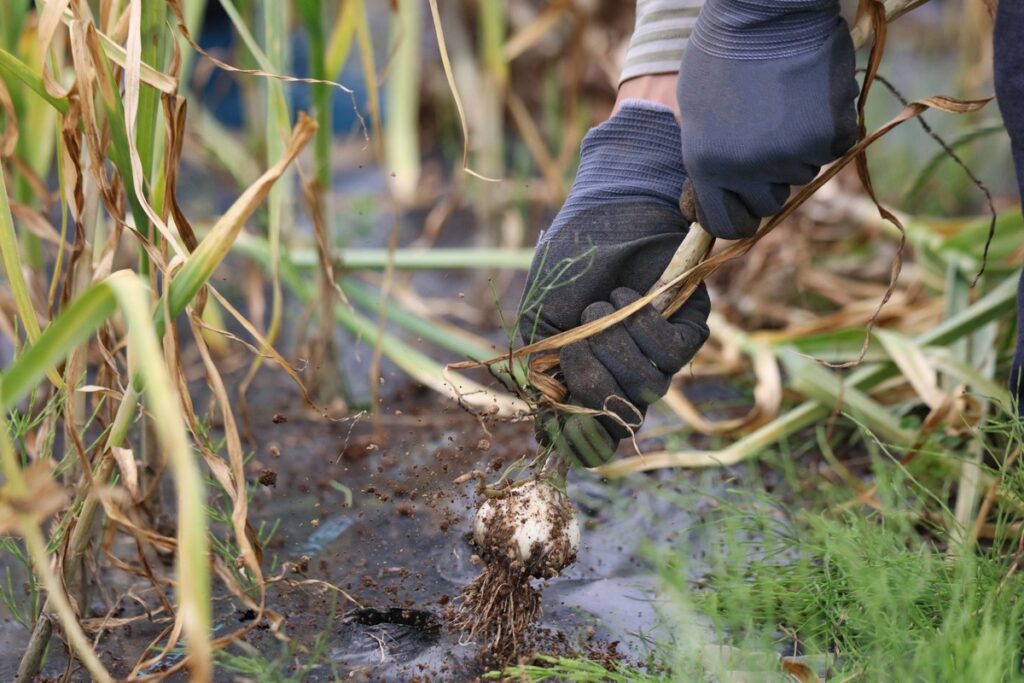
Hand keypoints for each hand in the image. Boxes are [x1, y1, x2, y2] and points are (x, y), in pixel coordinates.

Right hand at [518, 103, 710, 466]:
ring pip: (649, 388)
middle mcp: (627, 371)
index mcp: (592, 374)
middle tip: (579, 335)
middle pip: (620, 414)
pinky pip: (673, 353)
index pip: (598, 434)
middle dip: (593, 378)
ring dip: (617, 346)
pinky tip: (629, 297)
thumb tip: (545, 435)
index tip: (566, 427)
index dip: (585, 438)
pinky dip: (645, 327)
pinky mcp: (688, 327)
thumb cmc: (570, 260)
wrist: (606, 208)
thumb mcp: (544, 318)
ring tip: (603, 305)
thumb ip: (544, 373)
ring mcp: (658, 352)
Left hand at [677, 0, 859, 238]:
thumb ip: (708, 159)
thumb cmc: (722, 54)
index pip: (726, 225)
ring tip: (781, 104)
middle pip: (769, 201)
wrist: (766, 9)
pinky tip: (808, 96)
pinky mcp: (830, 135)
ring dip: (795, 148)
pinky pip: (831, 147)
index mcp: (708, 167)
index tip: (743, 205)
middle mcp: (750, 170)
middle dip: (767, 177)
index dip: (736, 215)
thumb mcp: (696, 113)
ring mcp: (792, 155)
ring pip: (801, 172)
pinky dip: (825, 127)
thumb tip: (719, 195)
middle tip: (763, 134)